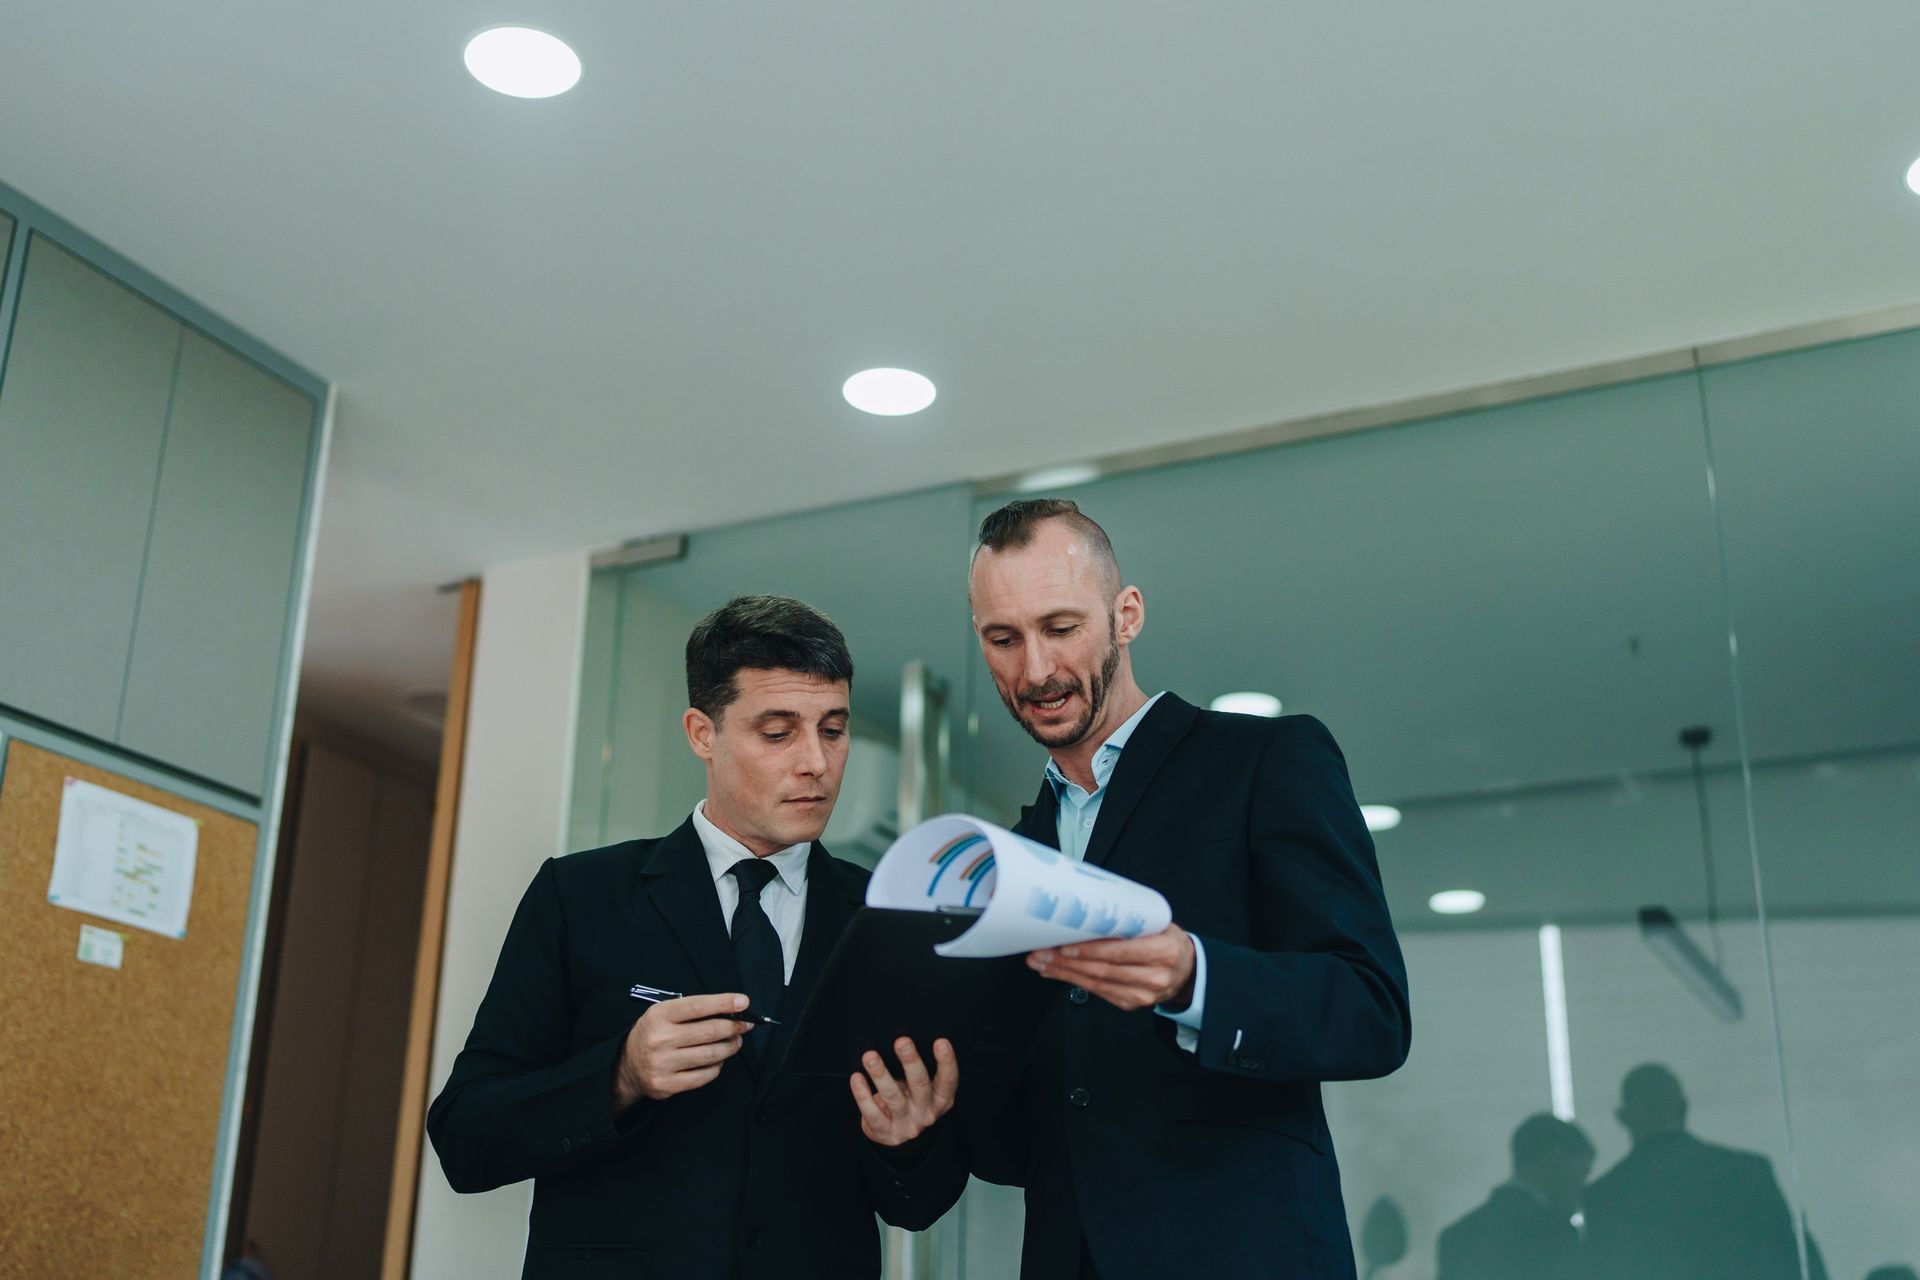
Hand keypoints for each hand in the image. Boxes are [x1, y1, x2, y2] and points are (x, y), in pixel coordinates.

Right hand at [614, 993, 753, 1108]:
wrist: (627, 1066)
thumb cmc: (652, 1034)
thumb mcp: (663, 1014)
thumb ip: (692, 1011)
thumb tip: (730, 1010)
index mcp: (659, 1015)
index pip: (697, 1006)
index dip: (723, 1003)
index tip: (743, 1002)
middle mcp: (659, 1039)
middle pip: (709, 1031)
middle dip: (734, 1027)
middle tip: (745, 1025)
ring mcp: (663, 1064)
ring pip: (710, 1055)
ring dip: (730, 1047)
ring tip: (735, 1042)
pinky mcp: (667, 1085)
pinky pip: (703, 1076)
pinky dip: (717, 1067)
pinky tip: (719, 1060)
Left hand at [849, 1037, 957, 1146]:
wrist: (897, 1137)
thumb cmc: (910, 1100)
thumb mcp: (922, 1088)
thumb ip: (919, 1071)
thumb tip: (905, 1042)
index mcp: (941, 1099)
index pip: (948, 1080)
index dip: (946, 1062)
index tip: (941, 1042)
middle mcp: (926, 1112)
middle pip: (920, 1085)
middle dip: (911, 1061)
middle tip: (902, 1042)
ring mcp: (906, 1124)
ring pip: (893, 1097)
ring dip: (881, 1075)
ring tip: (870, 1057)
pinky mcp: (886, 1132)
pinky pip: (872, 1113)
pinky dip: (863, 1094)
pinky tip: (857, 1078)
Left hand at [1027, 923, 1195, 1011]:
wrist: (1186, 969)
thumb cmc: (1168, 941)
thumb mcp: (1158, 924)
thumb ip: (1129, 921)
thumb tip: (1087, 912)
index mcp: (1164, 951)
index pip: (1120, 952)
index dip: (1090, 950)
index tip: (1064, 945)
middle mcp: (1154, 977)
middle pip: (1103, 970)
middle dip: (1067, 962)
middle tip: (1041, 953)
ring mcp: (1143, 994)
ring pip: (1097, 984)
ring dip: (1064, 973)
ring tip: (1042, 962)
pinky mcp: (1131, 1003)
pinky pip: (1098, 992)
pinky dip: (1074, 981)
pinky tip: (1057, 973)